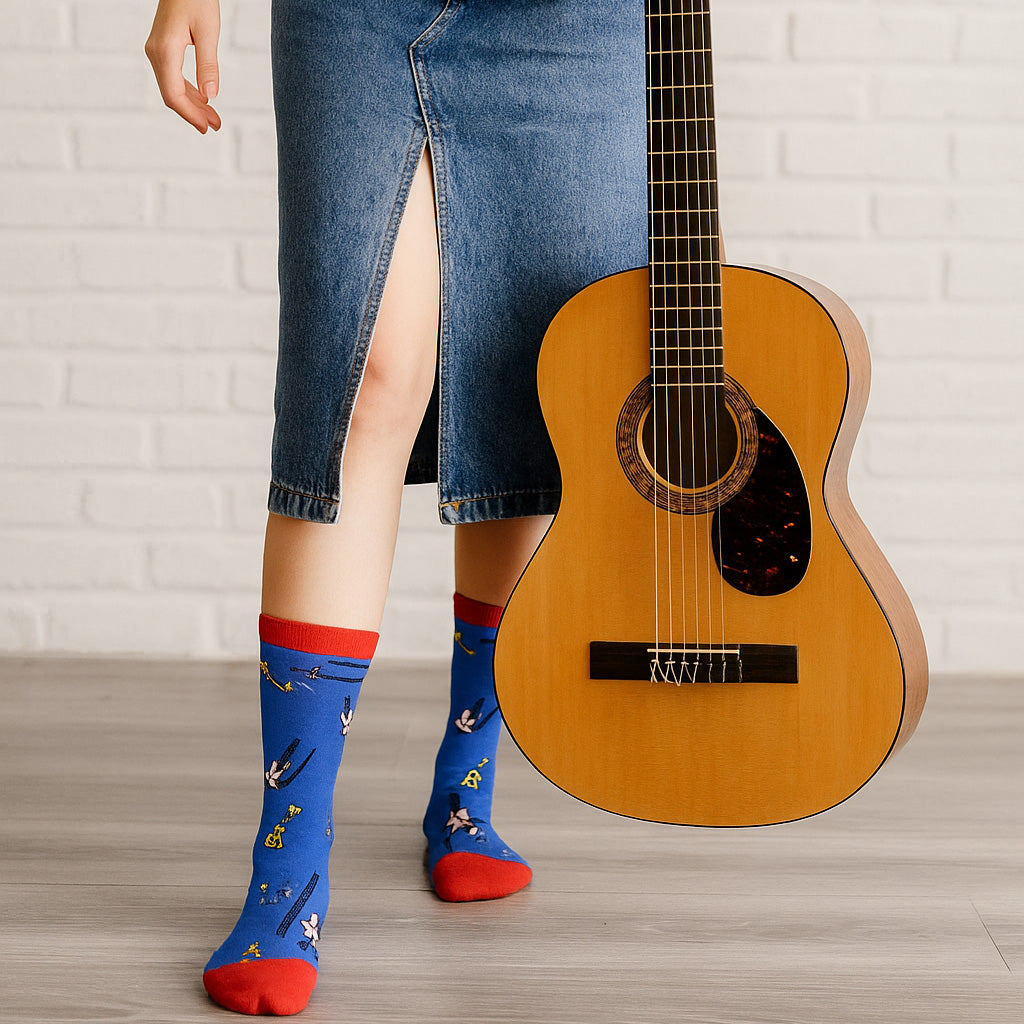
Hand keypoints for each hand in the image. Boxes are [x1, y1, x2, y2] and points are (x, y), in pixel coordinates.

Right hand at [145, 0, 221, 132]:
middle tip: (215, 126)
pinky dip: (189, 90)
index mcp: (165, 50)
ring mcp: (156, 50)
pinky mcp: (162, 48)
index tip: (207, 127)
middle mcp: (156, 52)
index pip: (174, 94)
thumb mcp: (208, 32)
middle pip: (172, 94)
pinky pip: (173, 76)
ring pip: (172, 87)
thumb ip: (208, 65)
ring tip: (213, 118)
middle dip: (193, 113)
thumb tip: (211, 96)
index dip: (190, 115)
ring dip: (193, 104)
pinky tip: (204, 99)